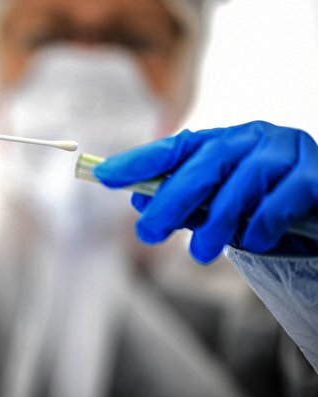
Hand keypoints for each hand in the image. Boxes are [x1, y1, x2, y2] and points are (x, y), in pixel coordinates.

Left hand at [93, 121, 317, 263]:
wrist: (317, 205)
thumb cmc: (262, 203)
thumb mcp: (218, 203)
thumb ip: (185, 202)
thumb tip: (141, 204)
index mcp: (222, 142)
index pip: (175, 147)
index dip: (139, 161)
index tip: (104, 176)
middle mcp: (251, 139)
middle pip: (204, 163)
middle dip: (171, 199)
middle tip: (149, 232)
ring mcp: (284, 151)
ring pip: (240, 182)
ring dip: (216, 222)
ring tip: (200, 252)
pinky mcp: (313, 174)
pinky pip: (280, 200)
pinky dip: (260, 225)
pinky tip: (253, 241)